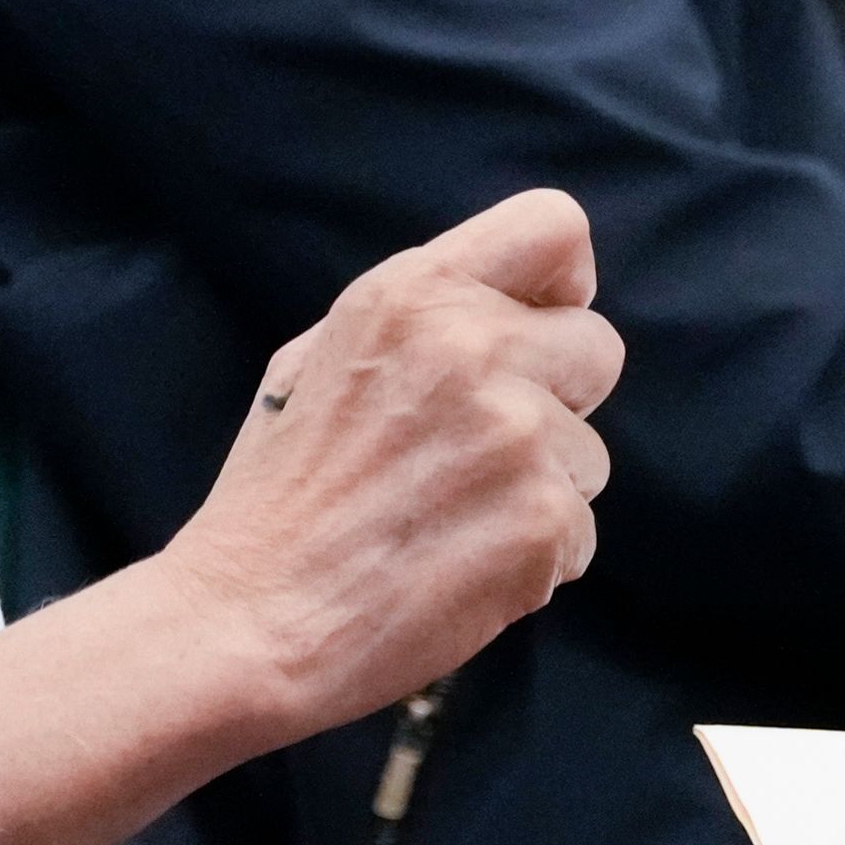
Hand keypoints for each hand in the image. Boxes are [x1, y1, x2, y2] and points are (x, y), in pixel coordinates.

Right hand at [155, 189, 622, 745]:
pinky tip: (457, 570)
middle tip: (476, 455)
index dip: (560, 287)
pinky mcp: (542, 519)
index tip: (533, 332)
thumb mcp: (319, 358)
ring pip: (590, 454)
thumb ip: (420, 320)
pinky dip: (533, 561)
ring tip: (449, 523)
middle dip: (555, 402)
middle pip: (596, 346)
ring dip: (539, 492)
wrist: (247, 617)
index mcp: (410, 295)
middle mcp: (469, 347)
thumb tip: (516, 308)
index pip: (555, 227)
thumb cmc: (279, 496)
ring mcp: (512, 434)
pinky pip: (581, 533)